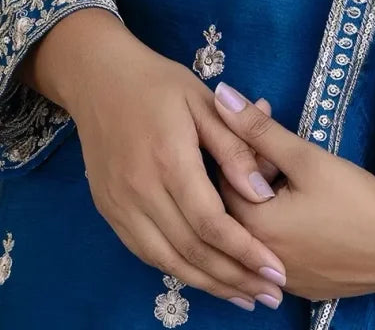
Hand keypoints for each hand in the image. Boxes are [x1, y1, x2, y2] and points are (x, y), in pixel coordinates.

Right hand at [28, 12, 287, 308]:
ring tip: (243, 296)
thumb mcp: (204, 102)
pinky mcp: (108, 209)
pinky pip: (146, 252)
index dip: (245, 251)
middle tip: (269, 295)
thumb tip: (263, 193)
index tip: (276, 271)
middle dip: (233, 278)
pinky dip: (177, 270)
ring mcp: (119, 204)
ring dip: (208, 284)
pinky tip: (203, 277)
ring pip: (167, 260)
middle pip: (191, 250)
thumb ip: (234, 146)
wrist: (99, 78)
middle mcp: (140, 189)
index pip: (211, 222)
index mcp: (169, 159)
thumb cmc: (160, 84)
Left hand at [210, 81, 374, 300]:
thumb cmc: (355, 198)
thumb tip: (221, 96)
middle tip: (283, 143)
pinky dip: (286, 224)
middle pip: (241, 206)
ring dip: (270, 196)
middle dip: (255, 168)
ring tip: (296, 170)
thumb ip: (260, 129)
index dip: (242, 144)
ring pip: (261, 229)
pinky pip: (281, 250)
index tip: (266, 117)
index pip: (225, 180)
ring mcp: (284, 278)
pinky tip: (310, 205)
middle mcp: (259, 261)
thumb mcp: (306, 157)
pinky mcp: (305, 286)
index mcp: (254, 229)